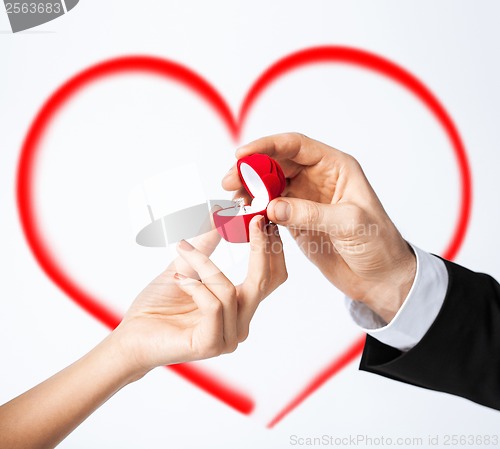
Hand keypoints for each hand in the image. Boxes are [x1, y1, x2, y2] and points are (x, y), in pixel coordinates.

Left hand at [114, 215, 286, 376]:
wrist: (130, 336)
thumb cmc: (156, 306)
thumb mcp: (185, 267)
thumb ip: (205, 245)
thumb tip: (218, 214)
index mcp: (239, 307)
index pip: (270, 278)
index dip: (273, 249)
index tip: (265, 219)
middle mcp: (239, 323)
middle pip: (263, 283)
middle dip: (261, 250)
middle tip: (254, 221)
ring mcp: (228, 337)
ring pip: (230, 290)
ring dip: (205, 266)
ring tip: (183, 252)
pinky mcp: (211, 344)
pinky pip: (214, 306)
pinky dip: (195, 287)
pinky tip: (179, 281)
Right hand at [222, 133, 415, 322]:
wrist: (380, 277)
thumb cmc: (377, 244)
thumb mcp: (348, 224)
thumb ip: (310, 213)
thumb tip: (271, 208)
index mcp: (336, 167)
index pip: (295, 146)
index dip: (267, 146)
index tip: (242, 155)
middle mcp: (318, 178)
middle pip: (276, 164)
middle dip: (250, 170)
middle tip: (229, 182)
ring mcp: (305, 199)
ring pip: (269, 186)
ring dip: (249, 191)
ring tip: (233, 201)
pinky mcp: (297, 220)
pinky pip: (270, 209)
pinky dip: (255, 211)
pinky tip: (242, 216)